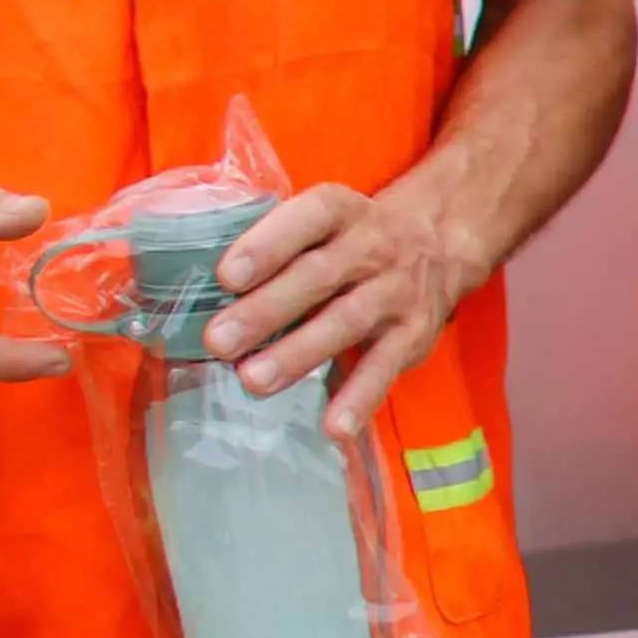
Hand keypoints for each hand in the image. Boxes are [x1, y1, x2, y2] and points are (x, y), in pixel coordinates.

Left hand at [205, 171, 495, 438]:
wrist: (440, 244)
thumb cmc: (353, 238)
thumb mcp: (324, 222)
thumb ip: (276, 246)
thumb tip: (197, 291)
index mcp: (342, 211)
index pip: (308, 218)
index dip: (268, 245)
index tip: (226, 276)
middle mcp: (373, 248)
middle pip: (319, 276)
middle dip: (267, 310)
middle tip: (219, 342)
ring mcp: (396, 293)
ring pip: (346, 322)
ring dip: (299, 354)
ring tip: (253, 382)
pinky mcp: (414, 334)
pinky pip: (385, 367)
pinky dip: (360, 398)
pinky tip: (333, 425)